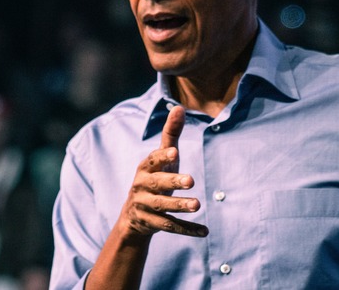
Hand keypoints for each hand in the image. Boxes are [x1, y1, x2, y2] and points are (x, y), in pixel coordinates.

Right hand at [118, 106, 208, 237]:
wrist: (133, 215)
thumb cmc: (153, 178)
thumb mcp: (162, 158)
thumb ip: (171, 134)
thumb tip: (180, 107)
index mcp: (145, 168)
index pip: (152, 160)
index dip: (162, 157)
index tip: (175, 152)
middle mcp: (141, 187)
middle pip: (157, 184)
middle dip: (173, 182)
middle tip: (191, 180)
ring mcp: (145, 207)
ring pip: (162, 207)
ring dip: (179, 206)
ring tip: (197, 204)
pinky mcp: (152, 224)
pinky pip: (170, 227)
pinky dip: (187, 230)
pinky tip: (204, 231)